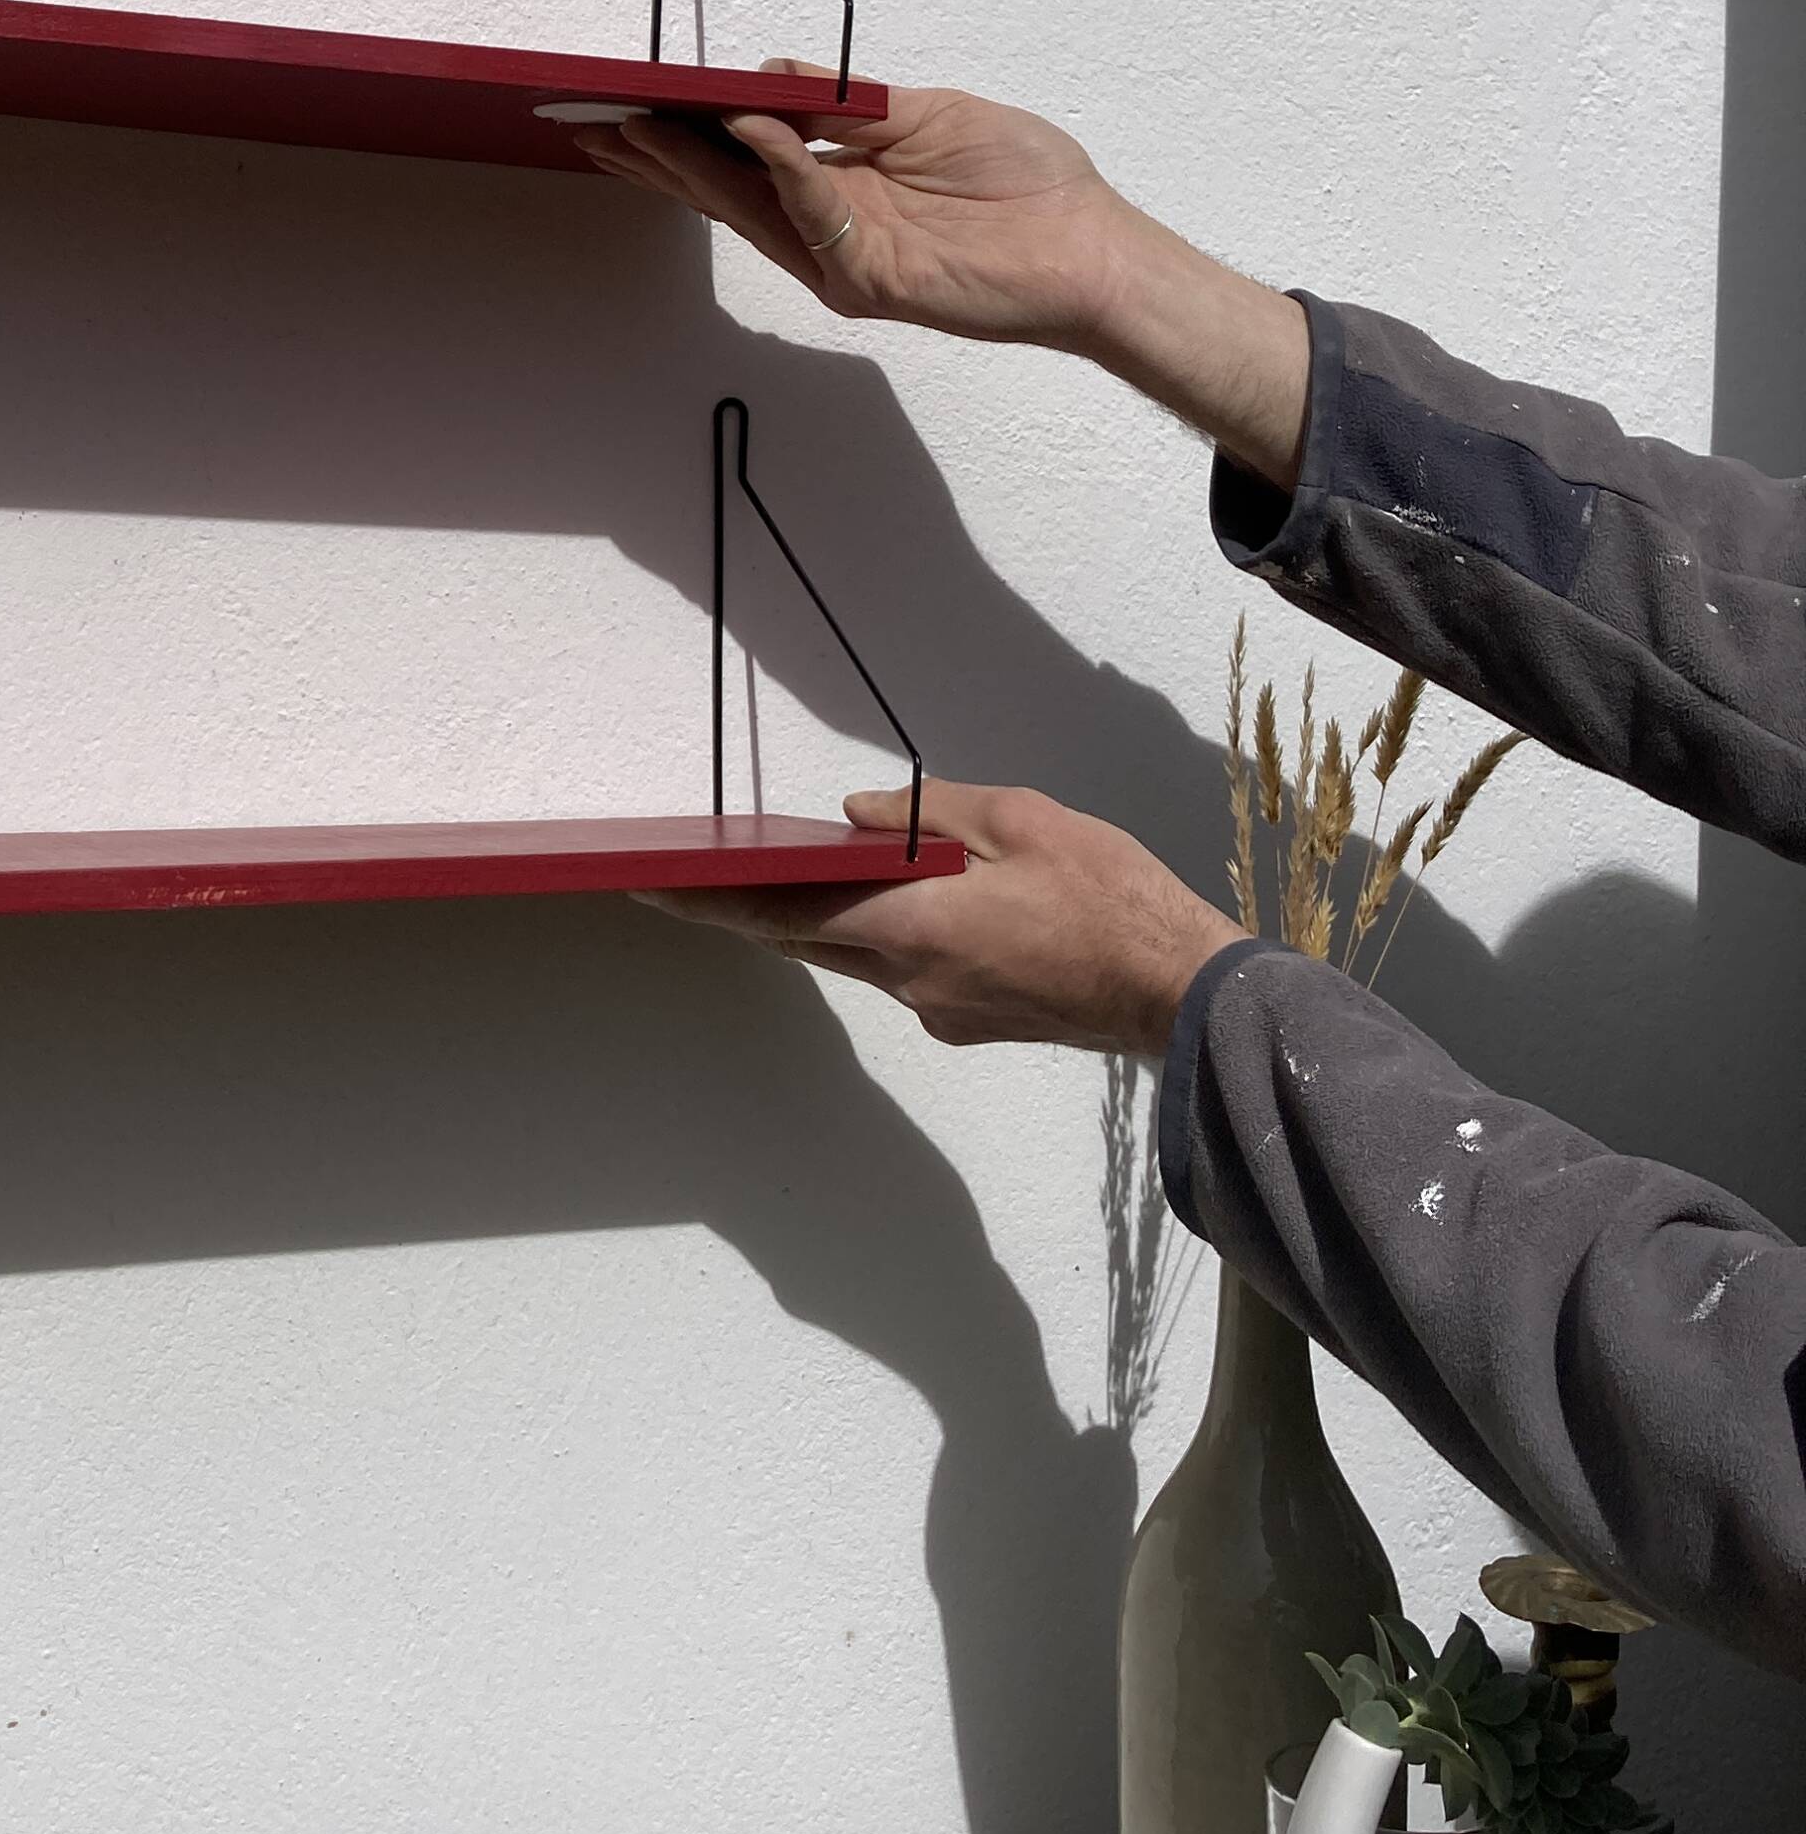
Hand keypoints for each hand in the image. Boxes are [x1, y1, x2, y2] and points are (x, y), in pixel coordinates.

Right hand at [578, 71, 1311, 490]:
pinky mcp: (870, 280)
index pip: (746, 150)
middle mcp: (830, 220)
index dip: (692, 124)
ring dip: (693, 165)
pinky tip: (748, 129)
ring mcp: (845, 254)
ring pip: (750, 206)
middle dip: (663, 152)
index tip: (640, 97)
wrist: (1093, 245)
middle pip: (727, 184)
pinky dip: (779, 170)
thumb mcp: (928, 113)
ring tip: (638, 128)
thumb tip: (767, 76)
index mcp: (842, 178)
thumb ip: (845, 102)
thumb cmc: (1027, 182)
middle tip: (601, 119)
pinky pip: (812, 215)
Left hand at [646, 781, 1233, 1057]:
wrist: (1180, 995)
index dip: (710, 902)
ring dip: (822, 918)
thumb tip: (853, 813)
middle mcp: (910, 982)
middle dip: (752, 908)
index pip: (782, 913)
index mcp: (912, 928)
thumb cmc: (1110, 900)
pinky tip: (900, 899)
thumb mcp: (1020, 821)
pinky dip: (881, 934)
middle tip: (697, 876)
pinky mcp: (972, 1021)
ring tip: (795, 871)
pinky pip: (903, 970)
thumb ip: (927, 813)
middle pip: (807, 941)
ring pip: (855, 957)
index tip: (653, 890)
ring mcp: (940, 1011)